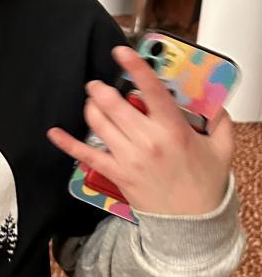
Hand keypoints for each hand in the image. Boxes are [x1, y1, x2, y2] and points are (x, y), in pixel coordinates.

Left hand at [47, 45, 233, 215]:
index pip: (152, 92)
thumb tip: (216, 101)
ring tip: (92, 101)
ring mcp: (129, 158)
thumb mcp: (222, 149)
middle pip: (115, 105)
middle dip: (101, 89)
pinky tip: (54, 133)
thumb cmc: (205, 185)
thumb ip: (220, 121)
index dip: (136, 68)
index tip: (122, 52)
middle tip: (98, 84)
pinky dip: (68, 143)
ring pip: (99, 123)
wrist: (192, 224)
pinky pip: (86, 155)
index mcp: (173, 130)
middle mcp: (148, 141)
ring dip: (91, 107)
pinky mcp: (116, 173)